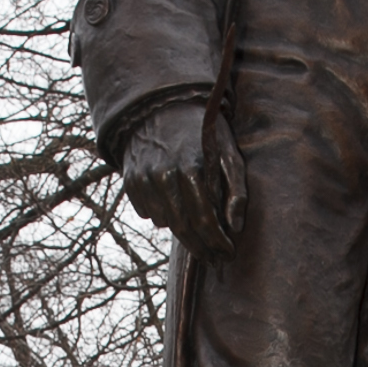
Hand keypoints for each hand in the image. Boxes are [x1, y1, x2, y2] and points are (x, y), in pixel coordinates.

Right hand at [120, 98, 247, 259]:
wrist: (162, 107)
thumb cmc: (203, 132)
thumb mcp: (229, 153)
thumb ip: (237, 189)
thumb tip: (235, 227)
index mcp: (191, 168)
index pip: (205, 219)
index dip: (217, 242)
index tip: (228, 255)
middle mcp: (163, 175)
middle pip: (182, 228)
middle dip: (201, 248)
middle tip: (214, 258)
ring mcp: (143, 178)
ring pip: (164, 222)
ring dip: (181, 230)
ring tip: (196, 229)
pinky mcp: (130, 181)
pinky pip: (147, 213)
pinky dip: (162, 215)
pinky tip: (175, 206)